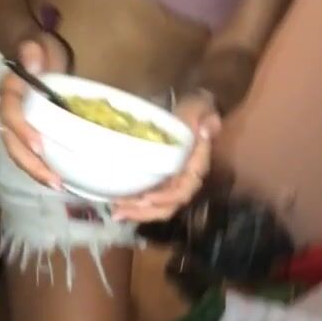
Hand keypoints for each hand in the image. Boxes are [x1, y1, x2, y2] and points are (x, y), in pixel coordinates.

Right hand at [0, 32, 69, 187]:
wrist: (36, 55)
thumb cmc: (41, 52)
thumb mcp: (40, 45)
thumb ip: (35, 51)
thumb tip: (32, 55)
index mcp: (10, 92)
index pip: (10, 114)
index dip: (22, 131)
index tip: (39, 146)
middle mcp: (9, 112)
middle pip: (12, 143)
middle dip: (31, 164)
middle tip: (53, 180)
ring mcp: (18, 126)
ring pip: (19, 153)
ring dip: (36, 171)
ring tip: (57, 184)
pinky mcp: (29, 134)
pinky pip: (30, 154)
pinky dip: (43, 168)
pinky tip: (61, 179)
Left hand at [112, 92, 221, 222]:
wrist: (186, 114)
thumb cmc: (191, 111)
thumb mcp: (198, 108)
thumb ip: (203, 116)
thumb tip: (205, 129)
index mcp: (196, 165)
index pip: (187, 187)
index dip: (168, 196)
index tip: (148, 197)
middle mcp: (185, 180)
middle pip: (170, 204)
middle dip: (146, 211)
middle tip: (122, 210)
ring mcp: (172, 184)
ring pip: (158, 207)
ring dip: (137, 212)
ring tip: (116, 212)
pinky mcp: (160, 183)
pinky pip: (149, 201)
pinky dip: (134, 206)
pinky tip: (116, 206)